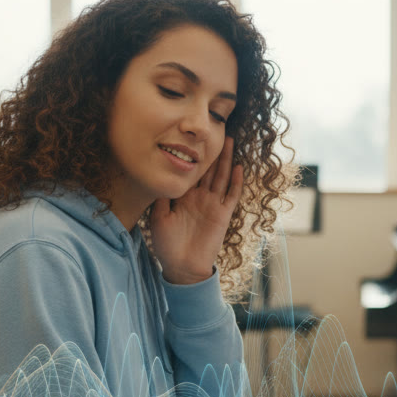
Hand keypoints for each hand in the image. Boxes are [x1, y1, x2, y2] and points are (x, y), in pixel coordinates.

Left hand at [150, 136, 242, 284]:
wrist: (182, 267)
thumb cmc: (168, 245)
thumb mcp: (158, 218)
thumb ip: (161, 197)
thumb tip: (160, 177)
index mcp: (185, 196)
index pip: (191, 171)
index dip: (193, 154)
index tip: (193, 136)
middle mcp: (200, 197)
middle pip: (208, 169)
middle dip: (212, 150)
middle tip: (216, 128)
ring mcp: (213, 205)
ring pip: (221, 177)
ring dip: (225, 159)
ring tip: (229, 140)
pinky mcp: (222, 215)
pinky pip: (231, 195)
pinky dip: (235, 182)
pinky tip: (238, 167)